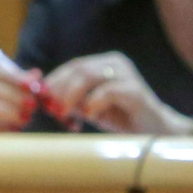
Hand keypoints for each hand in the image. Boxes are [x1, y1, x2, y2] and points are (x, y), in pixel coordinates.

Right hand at [0, 60, 35, 131]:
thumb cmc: (0, 99)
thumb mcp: (11, 87)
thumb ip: (23, 81)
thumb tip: (36, 76)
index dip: (13, 76)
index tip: (32, 86)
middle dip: (12, 96)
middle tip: (32, 106)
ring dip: (7, 112)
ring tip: (25, 119)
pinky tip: (12, 129)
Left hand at [43, 53, 192, 133]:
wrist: (152, 129)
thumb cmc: (118, 116)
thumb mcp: (87, 107)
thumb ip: (68, 100)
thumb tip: (42, 98)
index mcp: (105, 63)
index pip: (73, 66)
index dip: (54, 81)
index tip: (41, 99)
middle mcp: (116, 63)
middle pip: (78, 68)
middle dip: (59, 89)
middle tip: (52, 109)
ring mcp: (127, 75)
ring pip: (89, 76)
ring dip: (71, 96)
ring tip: (65, 114)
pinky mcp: (135, 91)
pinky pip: (107, 91)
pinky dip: (92, 104)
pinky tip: (88, 117)